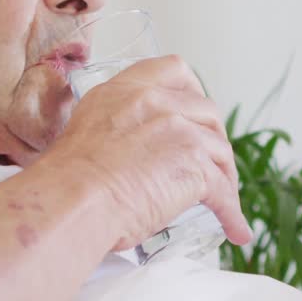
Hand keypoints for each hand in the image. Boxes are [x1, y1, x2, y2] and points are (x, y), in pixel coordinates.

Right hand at [40, 55, 252, 250]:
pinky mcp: (195, 166)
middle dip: (213, 138)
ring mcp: (180, 131)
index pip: (174, 70)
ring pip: (220, 151)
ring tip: (223, 202)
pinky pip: (223, 191)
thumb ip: (115, 128)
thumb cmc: (66, 180)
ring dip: (225, 177)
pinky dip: (232, 212)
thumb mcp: (86, 131)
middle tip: (210, 162)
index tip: (195, 112)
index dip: (192, 91)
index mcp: (126, 90)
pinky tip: (235, 229)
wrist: (71, 200)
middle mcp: (157, 103)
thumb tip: (128, 151)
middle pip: (207, 111)